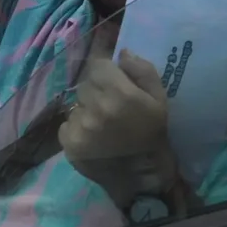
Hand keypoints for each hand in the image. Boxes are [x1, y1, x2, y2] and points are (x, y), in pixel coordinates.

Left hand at [59, 49, 181, 207]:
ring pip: (76, 103)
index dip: (105, 72)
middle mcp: (97, 106)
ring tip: (102, 123)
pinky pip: (67, 122)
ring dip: (86, 109)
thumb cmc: (151, 132)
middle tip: (109, 105)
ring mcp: (80, 124)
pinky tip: (92, 136)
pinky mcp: (68, 140)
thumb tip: (123, 52)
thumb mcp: (159, 99)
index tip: (112, 81)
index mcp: (121, 93)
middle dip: (96, 90)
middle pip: (85, 83)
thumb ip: (143, 71)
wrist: (140, 173)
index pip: (98, 65)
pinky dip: (77, 126)